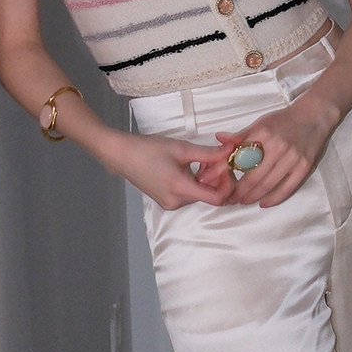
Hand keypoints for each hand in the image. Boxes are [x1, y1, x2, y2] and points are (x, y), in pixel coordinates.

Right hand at [108, 131, 234, 210]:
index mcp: (180, 189)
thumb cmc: (147, 149)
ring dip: (205, 180)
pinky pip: (188, 194)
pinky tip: (188, 168)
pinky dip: (194, 183)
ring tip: (198, 161)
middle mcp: (176, 202)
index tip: (224, 167)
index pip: (216, 199)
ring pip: (199, 195)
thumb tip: (230, 151)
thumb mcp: (181, 148)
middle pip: (208, 196)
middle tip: (212, 159)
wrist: (121, 155)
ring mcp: (170, 204)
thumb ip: (208, 153)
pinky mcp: (166, 201)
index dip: (226, 184)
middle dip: (215, 178)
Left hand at [200, 90, 341, 207]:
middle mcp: (279, 146)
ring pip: (269, 185)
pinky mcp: (305, 167)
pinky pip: (288, 188)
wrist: (315, 115)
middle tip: (231, 199)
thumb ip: (240, 134)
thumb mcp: (261, 122)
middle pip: (254, 177)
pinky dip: (275, 198)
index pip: (242, 160)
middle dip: (240, 192)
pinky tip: (264, 203)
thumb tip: (218, 138)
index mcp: (264, 134)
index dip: (231, 175)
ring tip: (244, 201)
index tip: (223, 185)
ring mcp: (293, 158)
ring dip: (254, 197)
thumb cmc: (284, 120)